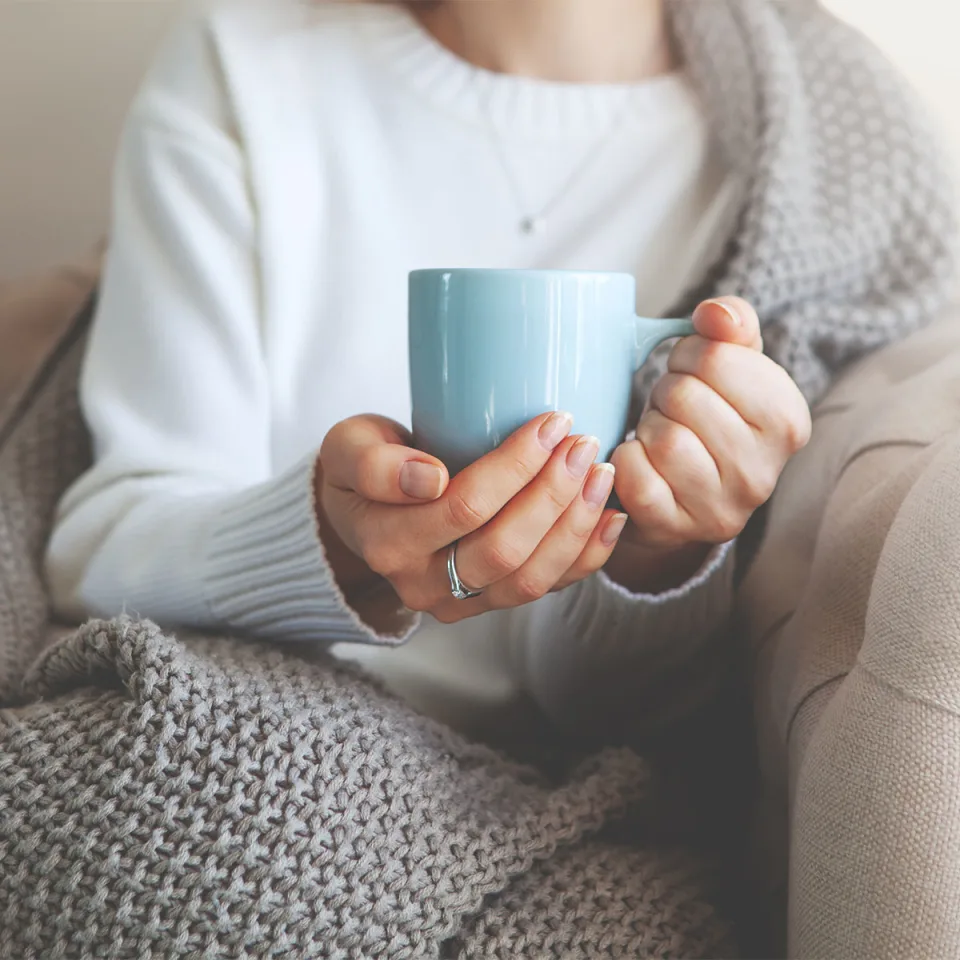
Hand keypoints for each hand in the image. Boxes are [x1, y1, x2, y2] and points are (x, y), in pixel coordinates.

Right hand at [317, 413, 625, 623]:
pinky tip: (610, 516)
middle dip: (553, 494)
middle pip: (504, 549)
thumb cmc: (363, 465)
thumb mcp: (349, 448)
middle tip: (584, 444)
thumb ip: (375, 462)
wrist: (364, 511)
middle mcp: (423, 584)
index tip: (551, 422)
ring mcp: (459, 601)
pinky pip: (546, 589)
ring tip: (601, 472)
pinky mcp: (489, 603)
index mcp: (387, 543)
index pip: (464, 508)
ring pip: (530, 578)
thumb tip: (429, 480)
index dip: (516, 467)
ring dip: (576, 525)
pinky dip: (585, 555)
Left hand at [607, 296, 810, 589]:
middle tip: (671, 405)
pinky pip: (636, 476)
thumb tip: (715, 315)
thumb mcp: (732, 364)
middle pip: (685, 396)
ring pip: (665, 439)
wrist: (682, 494)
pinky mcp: (675, 528)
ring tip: (660, 432)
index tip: (692, 370)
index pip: (718, 357)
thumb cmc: (707, 417)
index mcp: (787, 421)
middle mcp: (763, 472)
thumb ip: (731, 324)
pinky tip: (640, 459)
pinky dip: (625, 458)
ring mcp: (720, 508)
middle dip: (666, 390)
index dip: (689, 354)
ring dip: (648, 426)